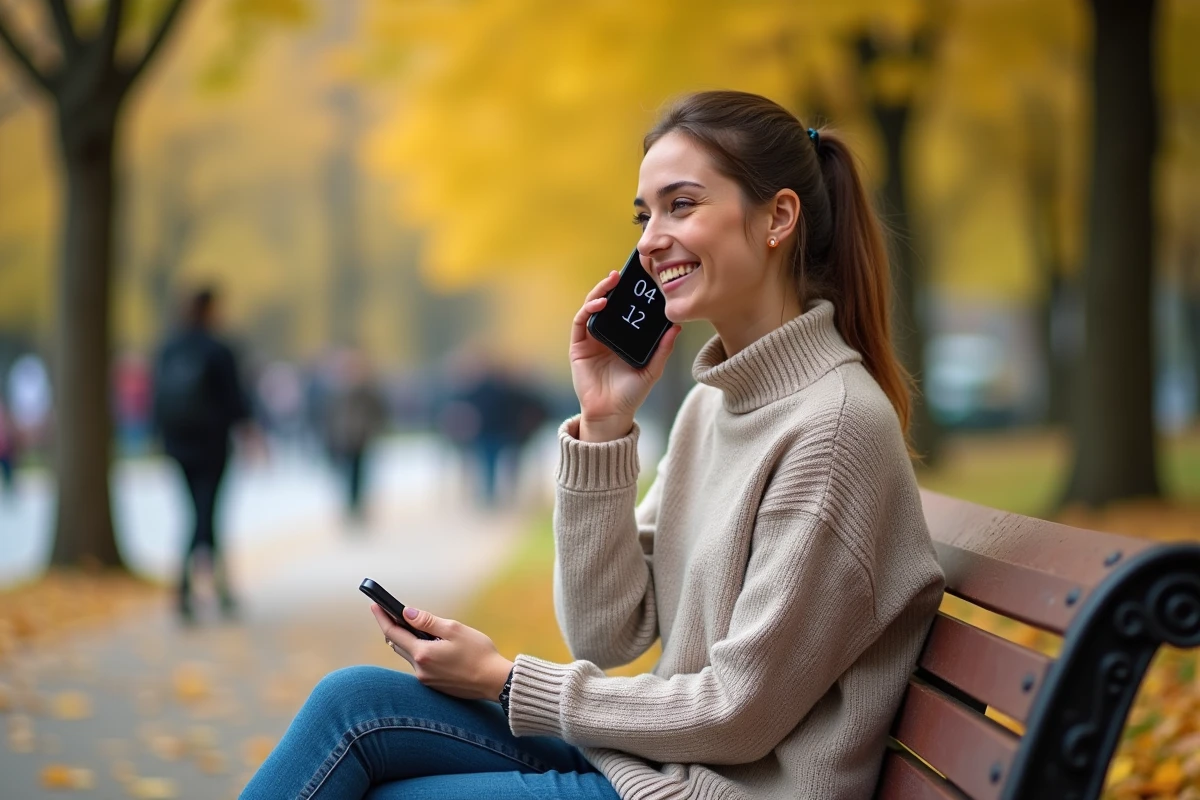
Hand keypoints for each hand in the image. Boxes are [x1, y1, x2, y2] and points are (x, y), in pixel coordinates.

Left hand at [370, 604, 512, 700]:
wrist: (495, 682)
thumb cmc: (479, 653)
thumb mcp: (454, 629)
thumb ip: (428, 621)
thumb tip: (406, 613)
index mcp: (423, 654)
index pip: (393, 633)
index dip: (383, 617)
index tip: (375, 604)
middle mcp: (420, 669)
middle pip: (398, 645)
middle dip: (393, 628)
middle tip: (390, 611)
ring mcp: (426, 679)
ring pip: (409, 655)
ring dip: (407, 640)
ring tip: (412, 626)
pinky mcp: (435, 685)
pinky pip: (420, 664)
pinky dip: (419, 651)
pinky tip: (430, 644)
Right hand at [570, 271, 681, 441]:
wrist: (611, 413)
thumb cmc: (631, 394)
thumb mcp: (652, 370)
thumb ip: (663, 349)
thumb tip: (676, 327)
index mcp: (624, 337)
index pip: (626, 309)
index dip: (631, 294)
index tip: (641, 280)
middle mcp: (607, 334)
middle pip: (608, 303)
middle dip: (613, 286)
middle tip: (622, 274)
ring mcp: (591, 339)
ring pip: (593, 307)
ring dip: (600, 292)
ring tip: (611, 282)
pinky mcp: (578, 346)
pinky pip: (580, 322)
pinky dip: (588, 309)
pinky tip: (600, 304)